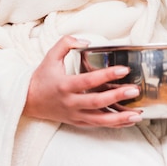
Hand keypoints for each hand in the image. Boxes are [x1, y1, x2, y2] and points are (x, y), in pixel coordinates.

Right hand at [23, 36, 142, 126]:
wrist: (29, 101)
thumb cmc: (42, 77)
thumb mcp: (50, 56)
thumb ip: (66, 43)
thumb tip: (85, 40)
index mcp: (65, 85)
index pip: (89, 81)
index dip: (107, 76)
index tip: (123, 70)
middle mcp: (71, 102)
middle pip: (97, 102)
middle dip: (117, 97)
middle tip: (134, 90)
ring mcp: (75, 115)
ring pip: (100, 120)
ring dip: (120, 118)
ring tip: (138, 114)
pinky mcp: (78, 122)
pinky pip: (98, 125)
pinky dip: (114, 124)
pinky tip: (128, 120)